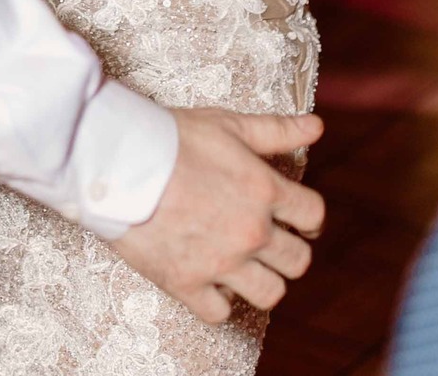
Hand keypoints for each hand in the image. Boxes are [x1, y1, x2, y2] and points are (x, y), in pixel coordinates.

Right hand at [113, 108, 324, 322]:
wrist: (120, 161)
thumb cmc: (173, 137)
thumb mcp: (229, 124)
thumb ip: (276, 130)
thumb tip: (316, 127)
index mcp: (264, 190)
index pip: (313, 216)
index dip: (309, 218)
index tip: (298, 219)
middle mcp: (251, 232)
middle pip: (298, 262)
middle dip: (290, 251)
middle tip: (270, 243)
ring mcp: (222, 263)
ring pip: (270, 294)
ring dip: (263, 281)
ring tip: (246, 266)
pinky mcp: (188, 284)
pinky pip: (220, 314)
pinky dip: (219, 301)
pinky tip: (210, 280)